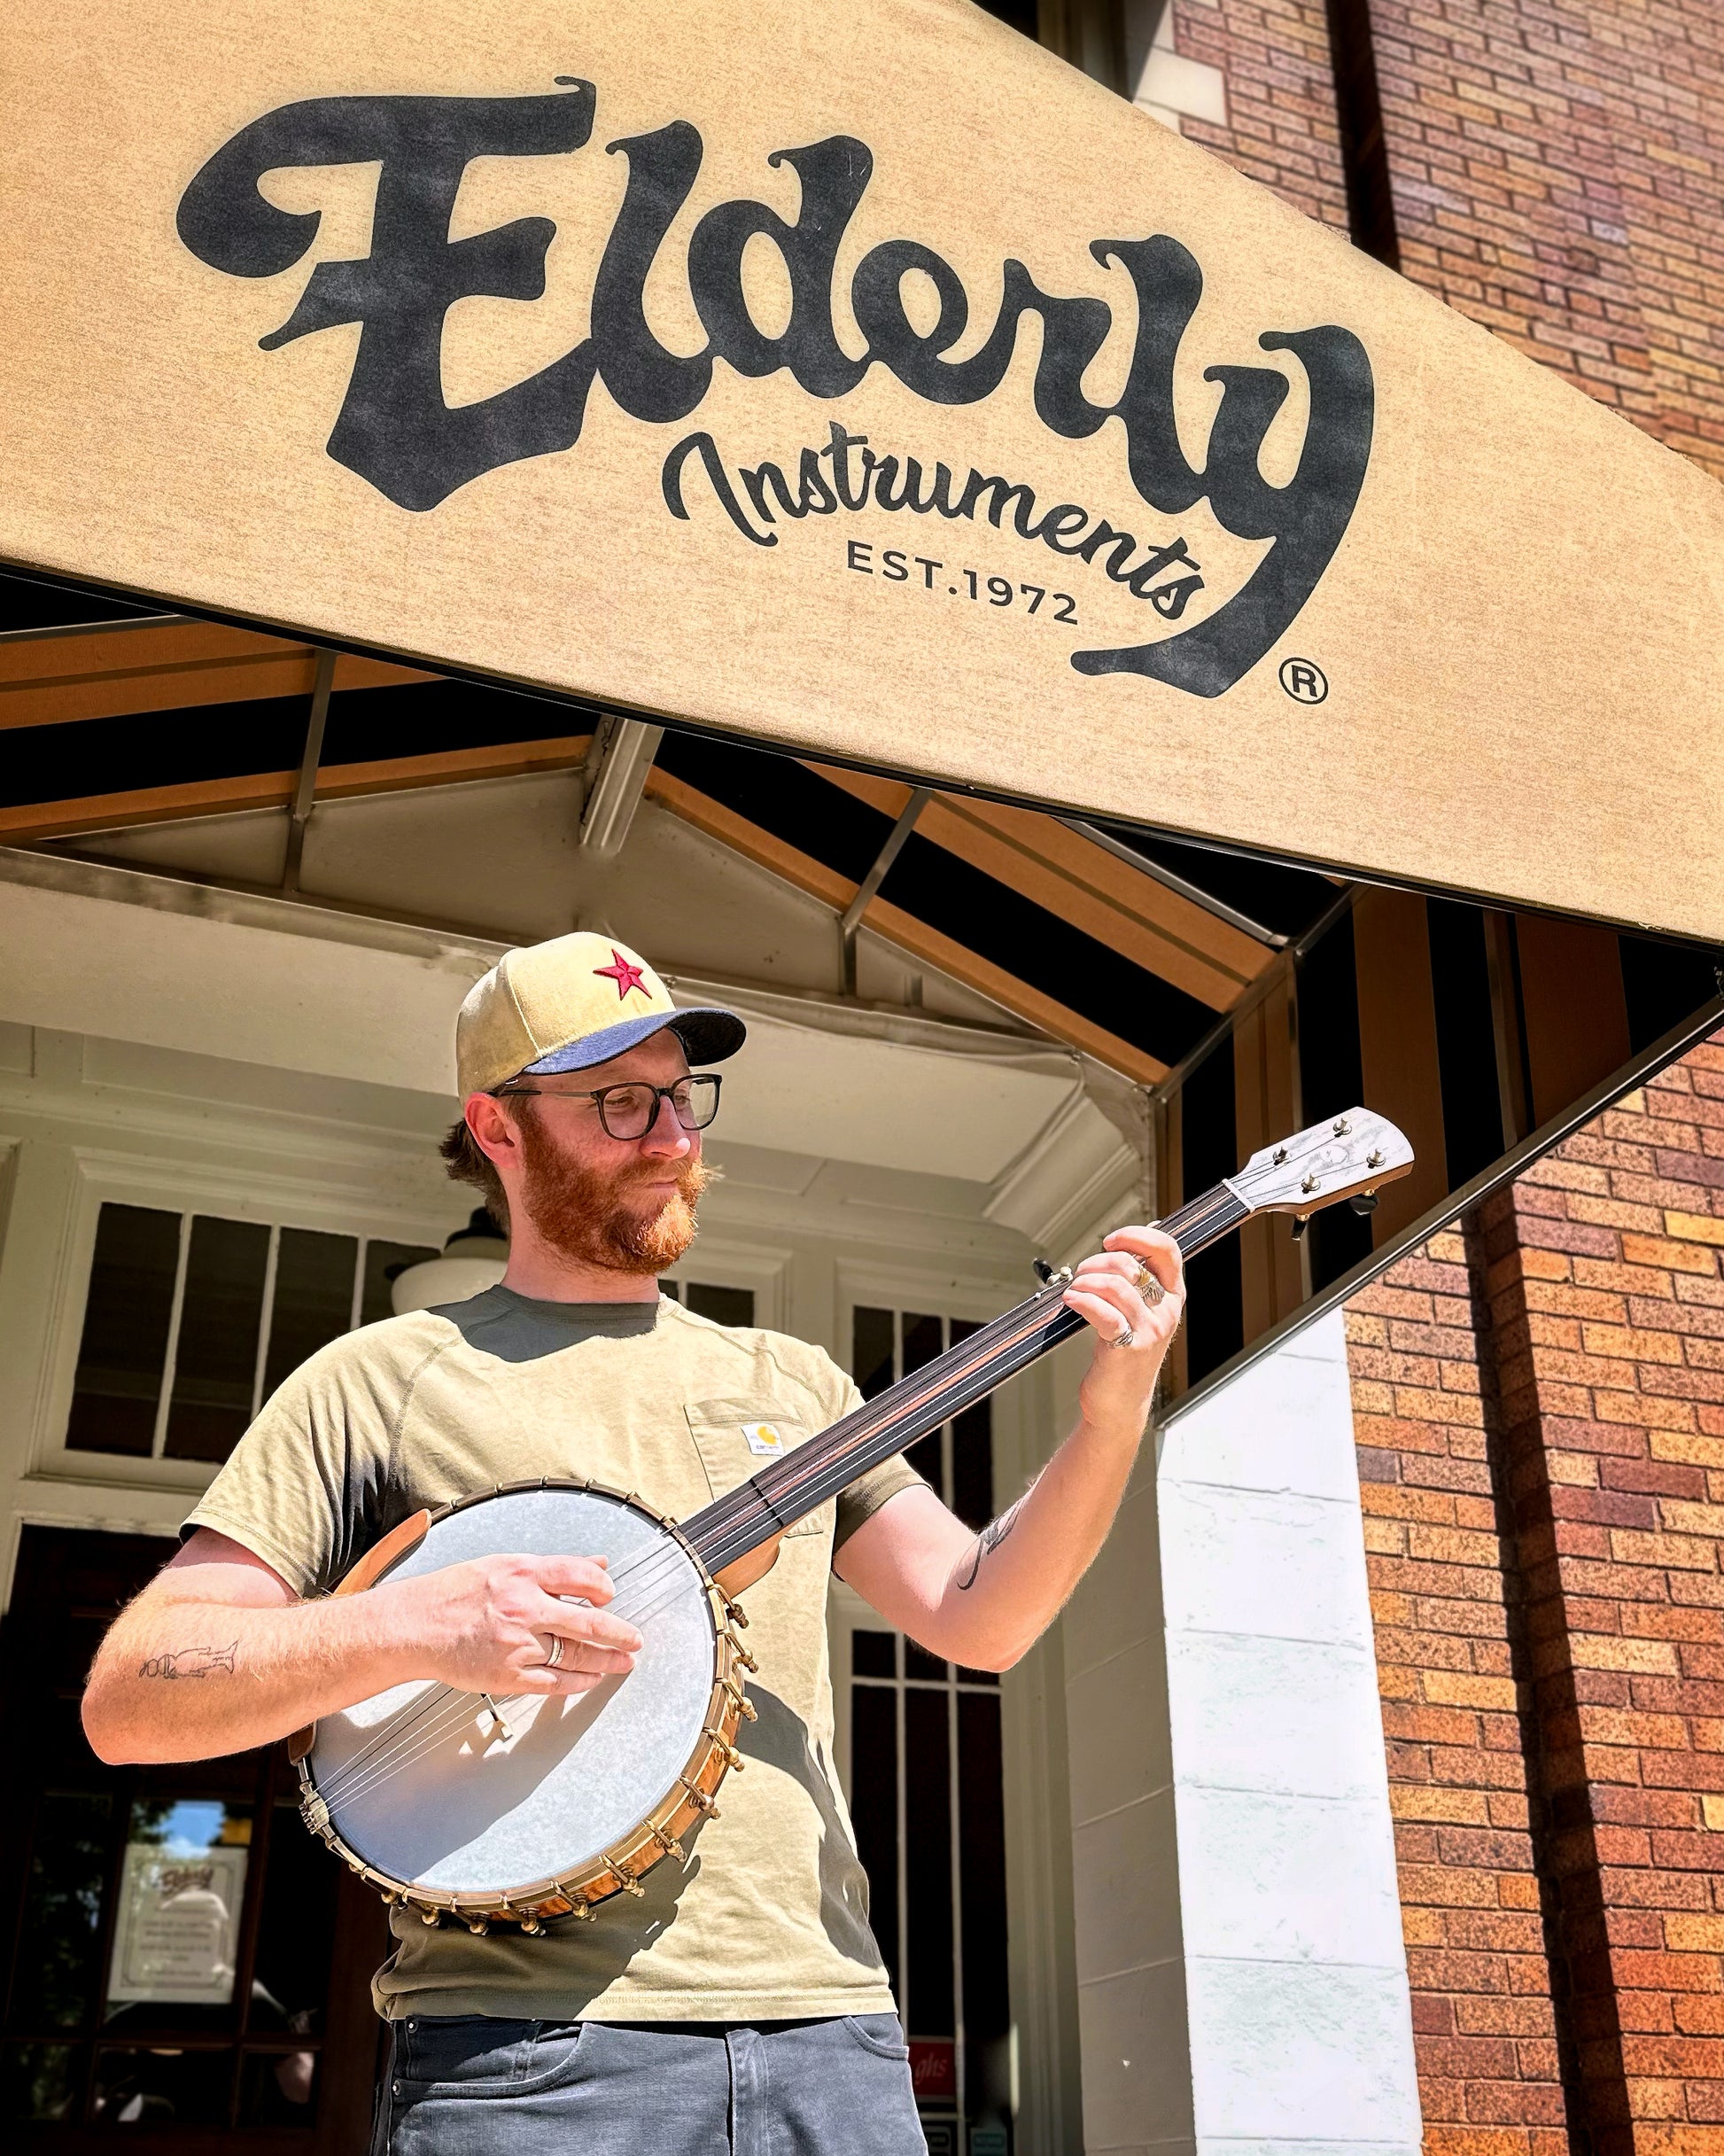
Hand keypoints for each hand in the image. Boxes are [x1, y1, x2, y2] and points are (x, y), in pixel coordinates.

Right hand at [386, 1552, 643, 1697]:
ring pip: (575, 1655)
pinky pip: (554, 1682)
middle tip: (636, 1639)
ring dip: (606, 1660)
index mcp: (523, 1573)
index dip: (603, 1587)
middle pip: (588, 1622)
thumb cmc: (454, 1593)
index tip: (610, 1595)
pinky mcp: (508, 1675)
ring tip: (624, 1662)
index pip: (580, 1576)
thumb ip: (554, 1568)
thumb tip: (598, 1564)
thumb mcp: (503, 1565)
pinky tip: (591, 1678)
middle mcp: (524, 1607)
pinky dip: (578, 1681)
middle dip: (619, 1633)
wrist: (414, 1625)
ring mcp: (517, 1644)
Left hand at [1063, 1226, 1184, 1436]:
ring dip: (1085, 1281)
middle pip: (1132, 1265)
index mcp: (1172, 1297)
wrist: (1119, 1404)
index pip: (1168, 1251)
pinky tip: (1071, 1302)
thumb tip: (1116, 1248)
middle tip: (1081, 1275)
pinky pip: (1102, 1312)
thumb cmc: (1123, 1355)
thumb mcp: (1137, 1315)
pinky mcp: (1128, 1348)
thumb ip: (1133, 1284)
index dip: (1138, 1236)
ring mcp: (1149, 1331)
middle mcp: (1166, 1312)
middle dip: (1097, 1262)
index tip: (1111, 1241)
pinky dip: (1081, 1300)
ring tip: (1074, 1290)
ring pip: (1115, 1286)